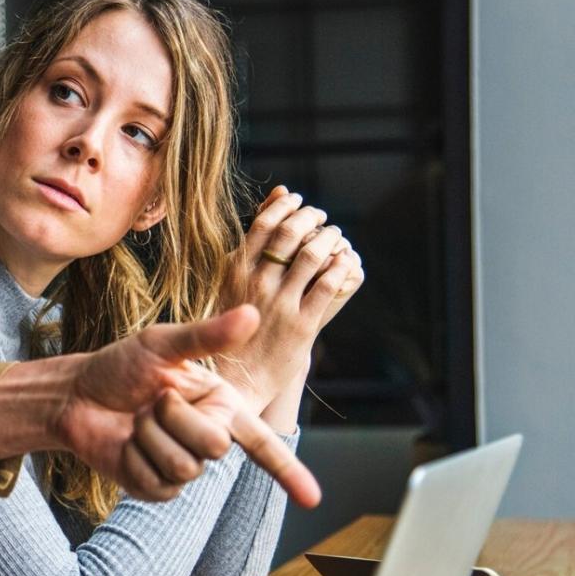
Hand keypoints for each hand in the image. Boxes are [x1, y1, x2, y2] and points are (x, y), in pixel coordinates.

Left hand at [0, 306, 320, 508]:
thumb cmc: (119, 366)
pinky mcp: (155, 487)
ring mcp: (181, 466)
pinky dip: (134, 458)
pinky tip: (125, 444)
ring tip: (136, 420)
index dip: (288, 471)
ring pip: (184, 466)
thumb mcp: (161, 344)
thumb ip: (206, 335)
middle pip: (214, 445)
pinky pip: (157, 483)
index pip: (262, 442)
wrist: (76, 395)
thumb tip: (253, 313)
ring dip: (150, 437)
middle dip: (174, 417)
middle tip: (153, 400)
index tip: (313, 499)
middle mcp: (207, 437)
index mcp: (220, 405)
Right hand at [218, 186, 363, 422]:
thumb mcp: (230, 283)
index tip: (297, 201)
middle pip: (290, 233)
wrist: (236, 378)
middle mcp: (256, 284)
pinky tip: (344, 261)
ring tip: (335, 235)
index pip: (264, 224)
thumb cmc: (231, 327)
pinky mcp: (302, 325)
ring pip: (312, 255)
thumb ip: (251, 244)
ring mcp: (280, 304)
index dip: (286, 207)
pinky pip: (329, 285)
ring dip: (330, 238)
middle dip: (311, 217)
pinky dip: (341, 266)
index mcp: (234, 272)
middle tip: (320, 216)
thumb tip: (275, 197)